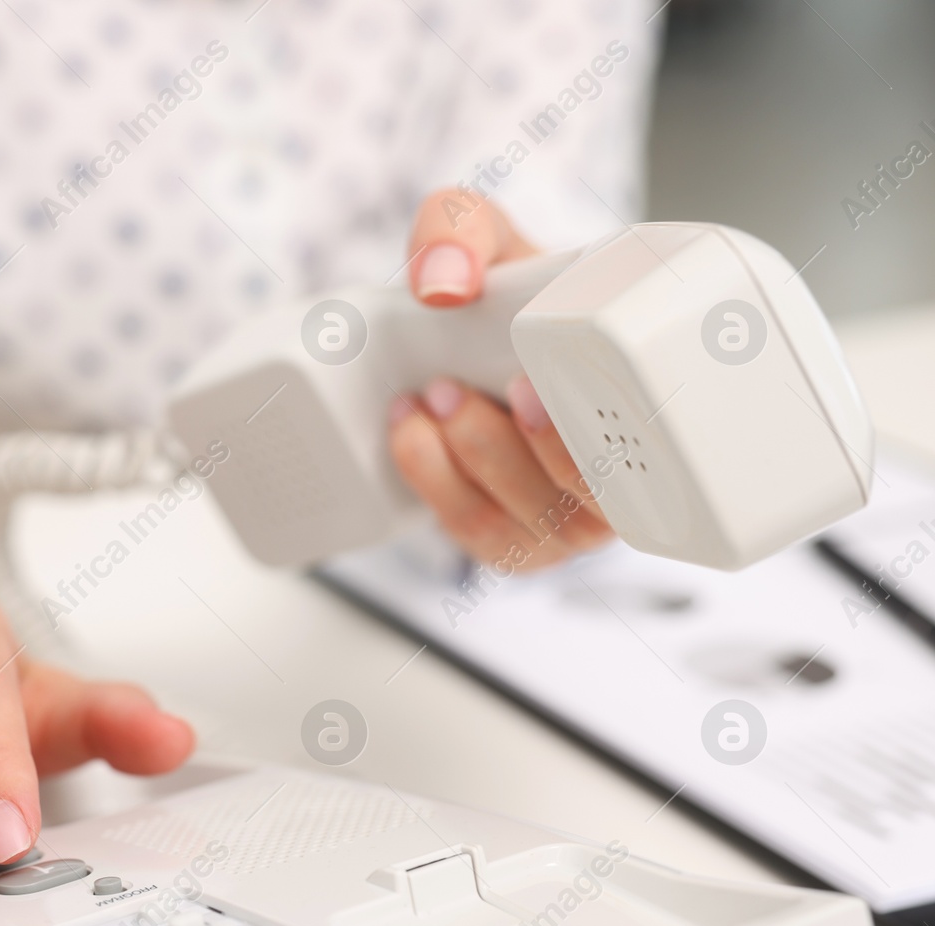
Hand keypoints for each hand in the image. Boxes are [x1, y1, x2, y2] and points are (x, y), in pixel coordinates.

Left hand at [391, 190, 613, 570]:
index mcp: (650, 397)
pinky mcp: (520, 543)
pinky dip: (438, 484)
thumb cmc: (507, 294)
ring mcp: (572, 518)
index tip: (524, 385)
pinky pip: (485, 535)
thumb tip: (444, 287)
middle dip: (505, 443)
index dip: (593, 428)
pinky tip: (413, 436)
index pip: (663, 447)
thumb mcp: (484, 236)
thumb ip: (461, 230)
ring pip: (531, 518)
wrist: (466, 339)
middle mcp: (624, 469)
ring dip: (467, 459)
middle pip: (585, 494)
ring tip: (427, 401)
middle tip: (448, 388)